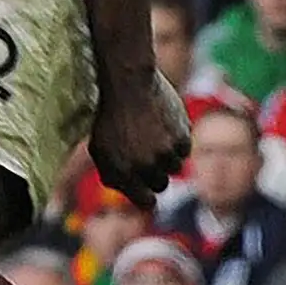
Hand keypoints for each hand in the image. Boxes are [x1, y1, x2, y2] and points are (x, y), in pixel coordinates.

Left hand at [87, 65, 191, 204]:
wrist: (128, 82)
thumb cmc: (111, 116)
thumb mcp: (100, 148)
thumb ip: (113, 175)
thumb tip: (132, 194)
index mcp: (122, 173)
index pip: (146, 202)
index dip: (146, 196)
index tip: (146, 187)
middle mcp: (145, 167)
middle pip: (161, 184)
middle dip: (155, 173)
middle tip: (147, 152)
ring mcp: (165, 153)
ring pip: (175, 167)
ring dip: (167, 156)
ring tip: (152, 134)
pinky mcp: (182, 137)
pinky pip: (185, 150)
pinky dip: (177, 140)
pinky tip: (163, 124)